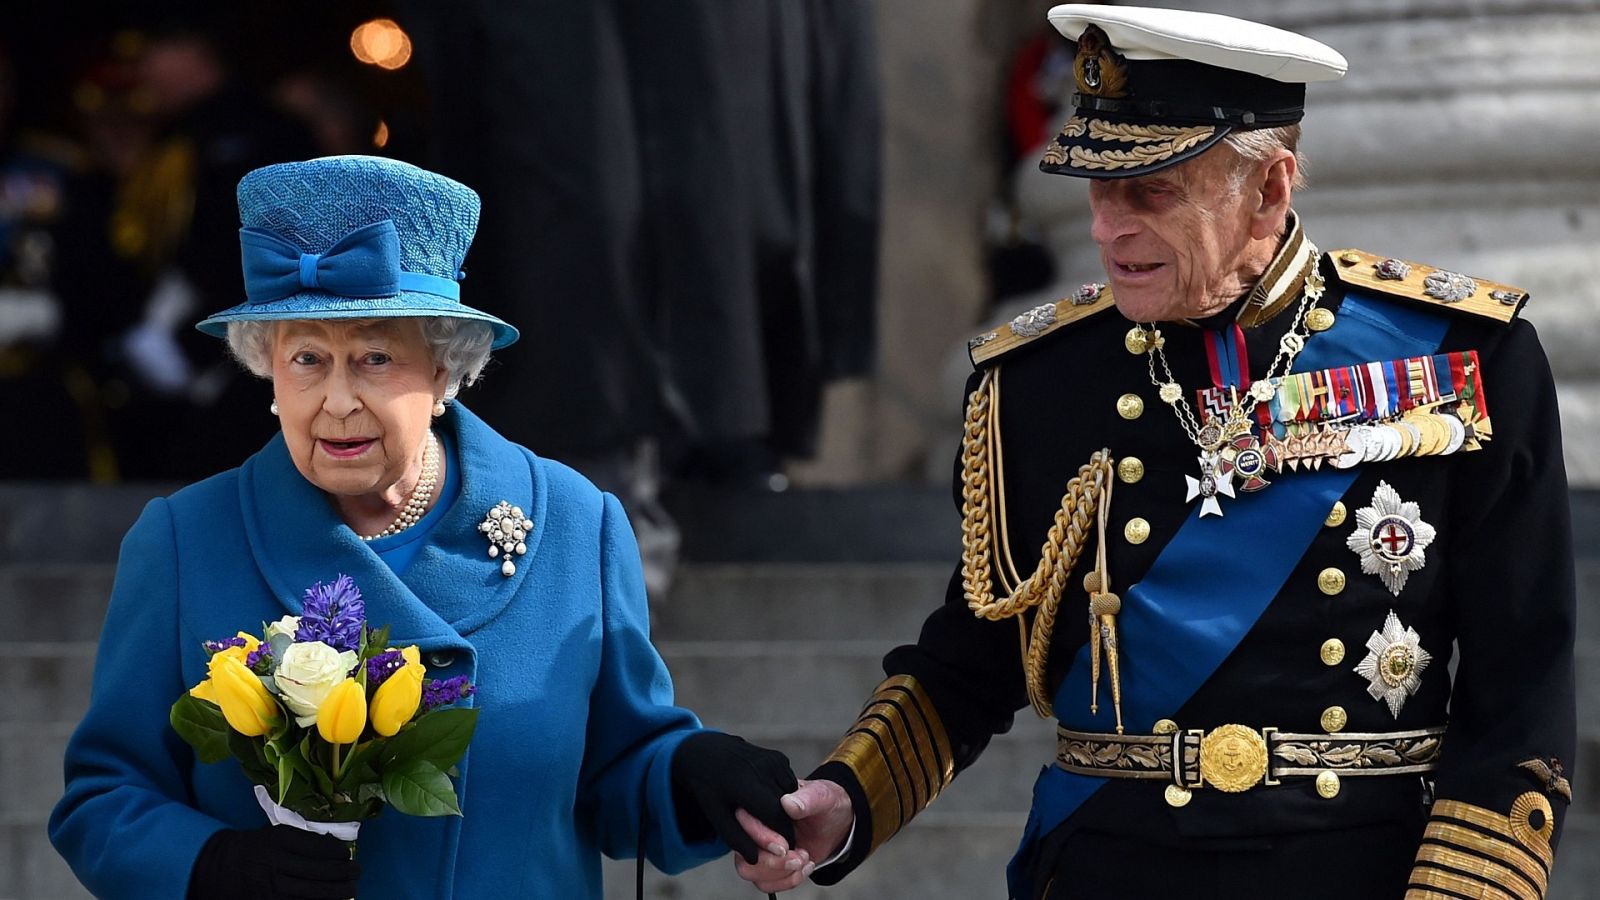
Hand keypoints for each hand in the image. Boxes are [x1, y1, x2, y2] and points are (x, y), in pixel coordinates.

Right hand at [188, 825, 359, 899]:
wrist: (216, 869)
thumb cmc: (253, 849)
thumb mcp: (273, 834)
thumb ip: (301, 840)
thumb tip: (334, 847)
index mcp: (279, 841)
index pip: (319, 848)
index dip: (339, 853)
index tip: (347, 854)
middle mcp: (276, 865)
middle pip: (321, 872)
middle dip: (345, 874)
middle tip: (356, 873)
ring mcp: (272, 889)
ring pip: (315, 894)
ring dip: (338, 893)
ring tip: (351, 890)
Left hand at [670, 732, 798, 864]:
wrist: (706, 751)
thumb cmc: (708, 788)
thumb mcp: (716, 815)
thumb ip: (736, 838)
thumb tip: (756, 859)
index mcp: (743, 782)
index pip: (775, 815)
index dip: (781, 835)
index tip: (781, 849)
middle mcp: (761, 767)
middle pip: (786, 807)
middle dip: (784, 827)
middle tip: (777, 840)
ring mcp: (772, 759)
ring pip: (791, 796)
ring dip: (785, 812)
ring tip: (767, 817)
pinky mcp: (778, 757)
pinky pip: (789, 784)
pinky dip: (784, 797)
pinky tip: (768, 799)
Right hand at [733, 778, 852, 892]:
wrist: (836, 824)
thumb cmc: (825, 804)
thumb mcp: (822, 796)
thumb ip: (806, 799)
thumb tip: (788, 803)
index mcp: (762, 804)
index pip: (743, 821)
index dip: (760, 837)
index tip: (783, 846)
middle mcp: (756, 827)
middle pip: (744, 853)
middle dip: (772, 862)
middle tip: (797, 857)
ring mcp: (761, 848)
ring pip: (750, 871)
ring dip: (780, 873)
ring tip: (803, 860)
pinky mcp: (769, 864)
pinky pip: (764, 883)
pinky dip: (787, 881)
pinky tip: (804, 866)